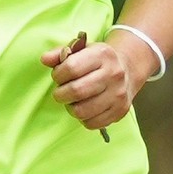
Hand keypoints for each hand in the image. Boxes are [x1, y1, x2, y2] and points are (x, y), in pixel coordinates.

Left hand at [42, 25, 159, 131]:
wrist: (127, 69)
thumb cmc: (97, 61)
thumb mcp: (81, 50)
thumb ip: (60, 53)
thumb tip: (45, 59)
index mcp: (102, 54)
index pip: (71, 67)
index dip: (58, 74)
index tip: (58, 76)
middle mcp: (113, 74)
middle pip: (76, 91)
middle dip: (61, 94)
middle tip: (61, 92)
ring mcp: (118, 94)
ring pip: (82, 111)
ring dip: (71, 108)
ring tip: (73, 101)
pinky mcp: (120, 111)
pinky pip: (92, 123)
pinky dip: (83, 118)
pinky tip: (85, 108)